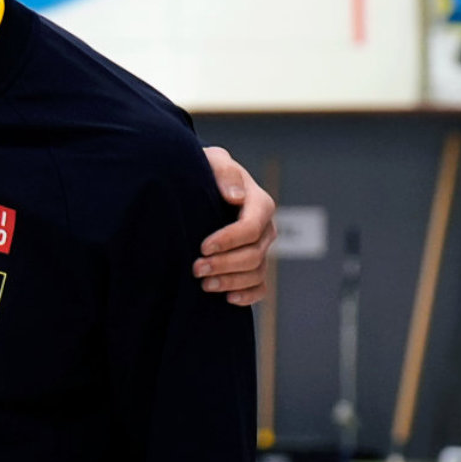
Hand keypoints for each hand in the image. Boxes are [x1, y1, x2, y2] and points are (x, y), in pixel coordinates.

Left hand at [195, 147, 271, 306]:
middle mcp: (264, 229)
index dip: (230, 240)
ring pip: (256, 272)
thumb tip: (235, 196)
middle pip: (254, 254)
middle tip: (196, 269)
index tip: (203, 247)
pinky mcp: (252, 265)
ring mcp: (260, 249)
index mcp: (258, 204)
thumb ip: (225, 173)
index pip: (252, 227)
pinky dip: (248, 296)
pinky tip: (228, 299)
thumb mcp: (214, 162)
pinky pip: (260, 286)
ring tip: (204, 285)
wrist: (202, 187)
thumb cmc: (207, 172)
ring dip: (231, 282)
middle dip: (225, 264)